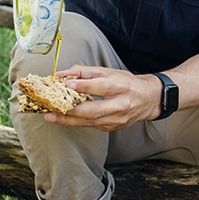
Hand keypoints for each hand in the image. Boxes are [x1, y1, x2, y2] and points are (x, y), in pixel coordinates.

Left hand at [40, 65, 163, 131]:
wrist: (148, 99)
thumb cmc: (126, 83)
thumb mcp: (108, 72)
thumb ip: (84, 72)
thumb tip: (62, 74)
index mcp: (121, 86)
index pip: (101, 87)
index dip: (83, 86)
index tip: (66, 85)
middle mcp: (121, 105)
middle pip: (95, 110)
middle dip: (71, 111)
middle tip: (52, 109)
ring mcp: (118, 119)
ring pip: (91, 122)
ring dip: (69, 120)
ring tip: (51, 117)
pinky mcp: (113, 127)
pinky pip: (92, 126)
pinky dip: (76, 122)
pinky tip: (64, 119)